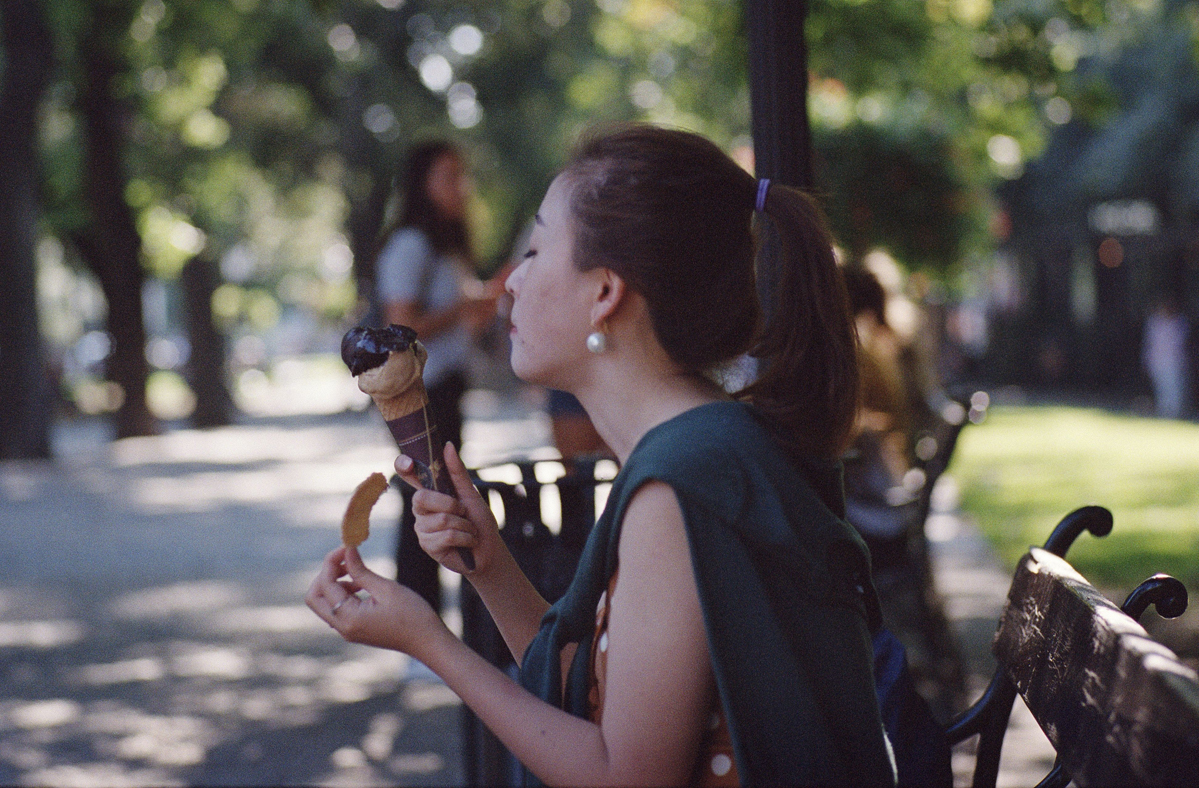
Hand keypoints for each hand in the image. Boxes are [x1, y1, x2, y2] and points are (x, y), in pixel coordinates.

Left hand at [305, 546, 444, 655]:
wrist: (427, 641)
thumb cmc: (412, 615)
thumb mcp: (385, 588)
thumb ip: (360, 570)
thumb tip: (346, 549)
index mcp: (349, 618)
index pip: (325, 584)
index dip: (332, 561)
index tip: (347, 546)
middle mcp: (342, 627)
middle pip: (315, 597)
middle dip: (326, 574)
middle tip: (346, 560)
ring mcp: (347, 631)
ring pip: (325, 603)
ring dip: (334, 583)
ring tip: (357, 572)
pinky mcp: (354, 630)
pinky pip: (337, 609)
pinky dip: (342, 593)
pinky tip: (361, 585)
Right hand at [394, 442, 501, 575]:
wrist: (488, 551)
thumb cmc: (479, 521)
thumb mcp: (470, 494)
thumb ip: (457, 472)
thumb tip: (447, 445)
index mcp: (431, 493)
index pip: (409, 475)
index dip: (404, 466)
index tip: (408, 462)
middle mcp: (422, 509)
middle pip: (422, 498)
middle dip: (450, 504)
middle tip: (463, 511)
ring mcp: (423, 528)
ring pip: (440, 519)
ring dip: (464, 525)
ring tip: (468, 530)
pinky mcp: (428, 546)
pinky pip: (446, 535)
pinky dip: (465, 537)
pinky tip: (467, 542)